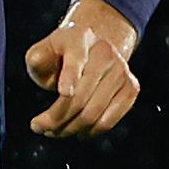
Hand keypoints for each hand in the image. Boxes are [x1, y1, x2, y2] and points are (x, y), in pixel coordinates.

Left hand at [23, 0, 139, 138]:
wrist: (92, 48)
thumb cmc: (61, 55)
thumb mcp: (44, 51)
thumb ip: (38, 57)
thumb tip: (39, 62)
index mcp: (79, 38)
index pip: (76, 58)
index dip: (71, 76)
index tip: (64, 92)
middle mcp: (105, 51)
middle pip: (80, 95)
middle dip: (56, 117)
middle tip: (38, 127)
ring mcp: (121, 70)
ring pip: (94, 112)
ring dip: (70, 128)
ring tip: (53, 131)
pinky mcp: (131, 88)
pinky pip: (109, 120)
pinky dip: (90, 131)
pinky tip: (77, 131)